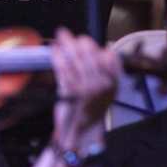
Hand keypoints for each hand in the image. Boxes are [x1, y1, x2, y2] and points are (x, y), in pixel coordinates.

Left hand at [50, 28, 120, 149]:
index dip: (94, 46)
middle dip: (76, 40)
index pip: (107, 55)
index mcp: (112, 82)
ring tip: (60, 35)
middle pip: (88, 52)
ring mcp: (85, 87)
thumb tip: (99, 49)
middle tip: (65, 33)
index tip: (84, 41)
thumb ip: (106, 71)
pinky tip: (54, 49)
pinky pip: (62, 68)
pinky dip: (57, 56)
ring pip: (74, 57)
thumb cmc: (91, 109)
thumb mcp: (106, 91)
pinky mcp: (70, 91)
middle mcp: (101, 83)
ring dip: (65, 43)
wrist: (82, 132)